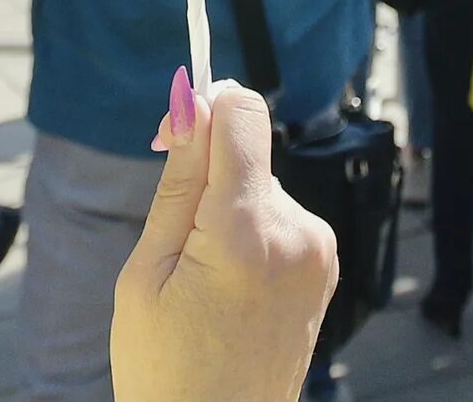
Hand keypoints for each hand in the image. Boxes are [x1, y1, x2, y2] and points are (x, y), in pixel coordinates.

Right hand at [112, 76, 334, 401]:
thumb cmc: (165, 370)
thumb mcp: (146, 274)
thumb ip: (178, 183)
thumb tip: (190, 101)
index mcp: (246, 231)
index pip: (244, 113)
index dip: (203, 107)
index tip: (172, 134)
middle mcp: (297, 232)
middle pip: (248, 153)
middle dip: (207, 176)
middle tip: (172, 241)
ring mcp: (319, 253)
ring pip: (262, 189)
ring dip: (230, 212)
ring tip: (202, 281)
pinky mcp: (326, 267)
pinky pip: (281, 221)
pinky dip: (253, 236)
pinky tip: (230, 289)